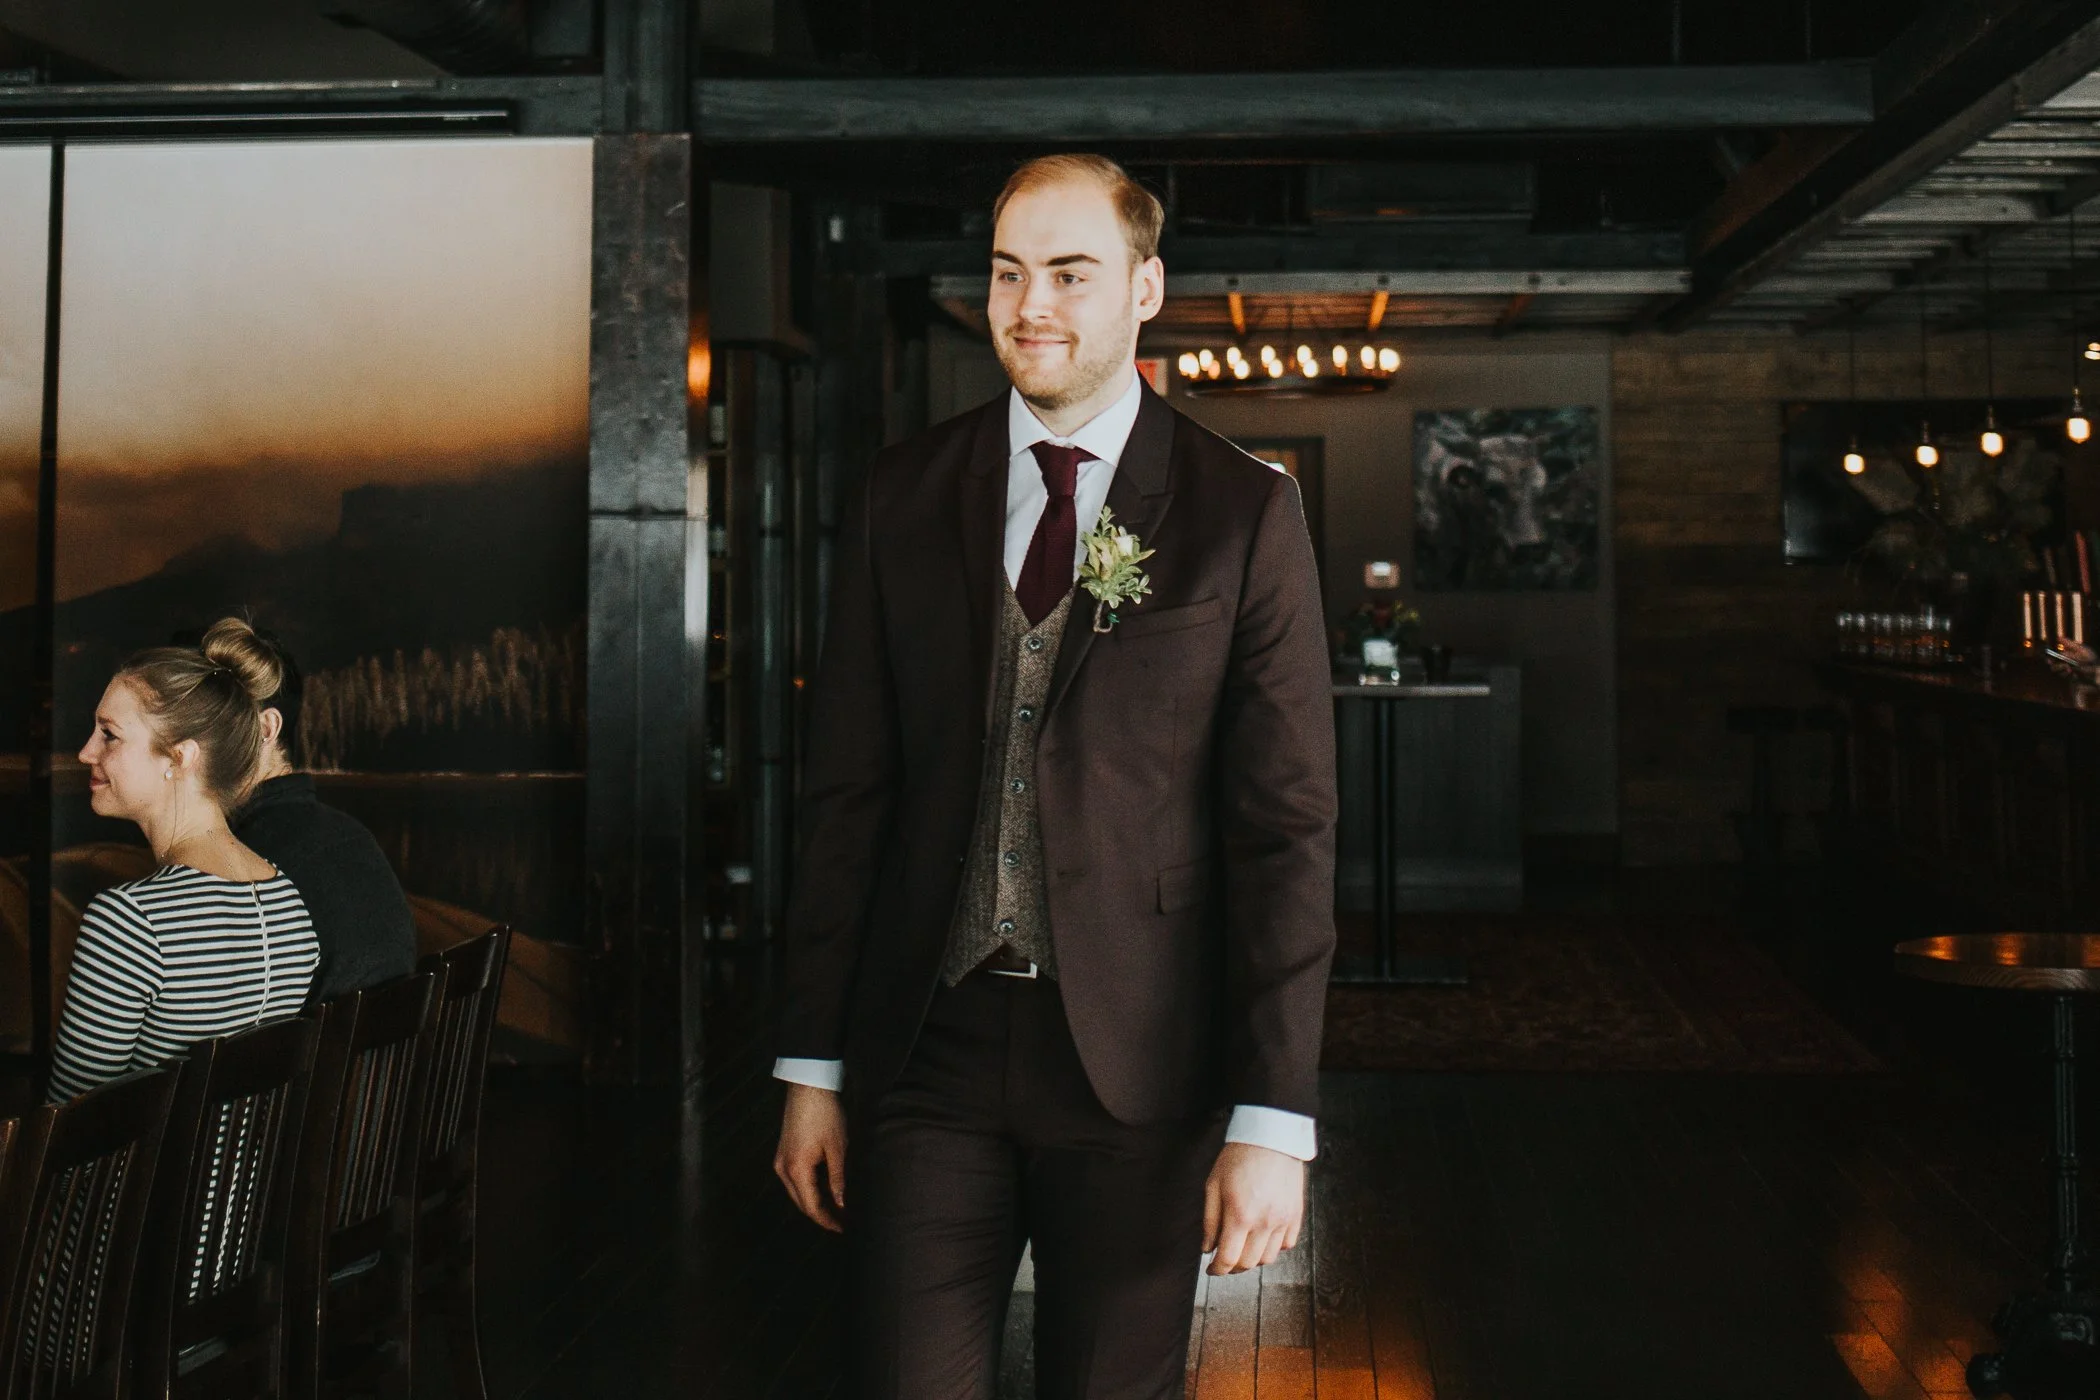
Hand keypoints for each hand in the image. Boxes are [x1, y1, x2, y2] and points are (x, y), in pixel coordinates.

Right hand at [773, 1082, 847, 1231]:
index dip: (827, 1220)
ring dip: (816, 1202)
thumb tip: (841, 1203)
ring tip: (838, 1208)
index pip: (811, 1206)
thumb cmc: (826, 1115)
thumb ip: (837, 1179)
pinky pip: (795, 1179)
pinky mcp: (784, 1152)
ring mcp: (781, 1161)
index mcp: (796, 1170)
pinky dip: (810, 1188)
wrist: (809, 1087)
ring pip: (798, 1192)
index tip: (843, 1228)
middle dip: (822, 1214)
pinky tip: (826, 1190)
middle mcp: (783, 1169)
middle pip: (802, 1202)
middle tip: (843, 1221)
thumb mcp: (837, 1149)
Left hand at [1202, 1141, 1304, 1274]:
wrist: (1271, 1137)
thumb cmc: (1238, 1158)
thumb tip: (1207, 1248)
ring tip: (1243, 1247)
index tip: (1210, 1269)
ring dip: (1253, 1259)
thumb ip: (1209, 1220)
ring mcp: (1283, 1220)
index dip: (1216, 1270)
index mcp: (1240, 1215)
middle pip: (1248, 1264)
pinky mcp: (1296, 1215)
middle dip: (1232, 1267)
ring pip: (1268, 1258)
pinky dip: (1273, 1247)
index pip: (1228, 1259)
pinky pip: (1286, 1244)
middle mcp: (1264, 1222)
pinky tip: (1262, 1236)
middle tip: (1224, 1259)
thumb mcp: (1213, 1185)